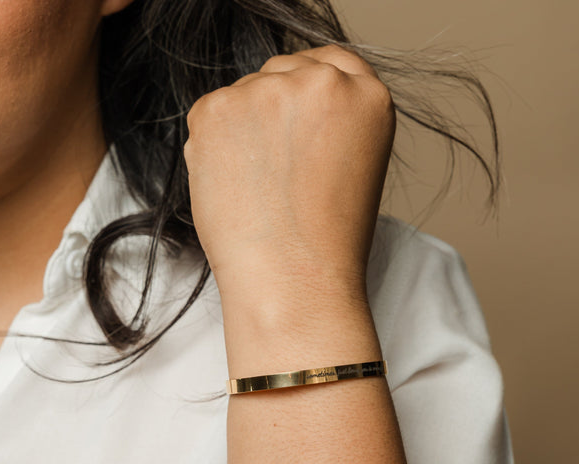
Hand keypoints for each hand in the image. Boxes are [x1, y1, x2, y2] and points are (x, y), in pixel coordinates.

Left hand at [183, 45, 395, 314]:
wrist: (294, 282)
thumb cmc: (326, 244)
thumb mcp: (355, 168)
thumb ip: (329, 123)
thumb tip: (281, 108)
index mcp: (367, 96)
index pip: (333, 67)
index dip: (310, 97)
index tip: (300, 125)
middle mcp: (320, 80)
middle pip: (283, 73)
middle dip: (274, 112)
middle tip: (275, 172)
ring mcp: (267, 90)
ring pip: (244, 96)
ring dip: (244, 131)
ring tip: (257, 191)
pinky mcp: (217, 108)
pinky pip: (211, 117)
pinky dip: (214, 148)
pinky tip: (233, 188)